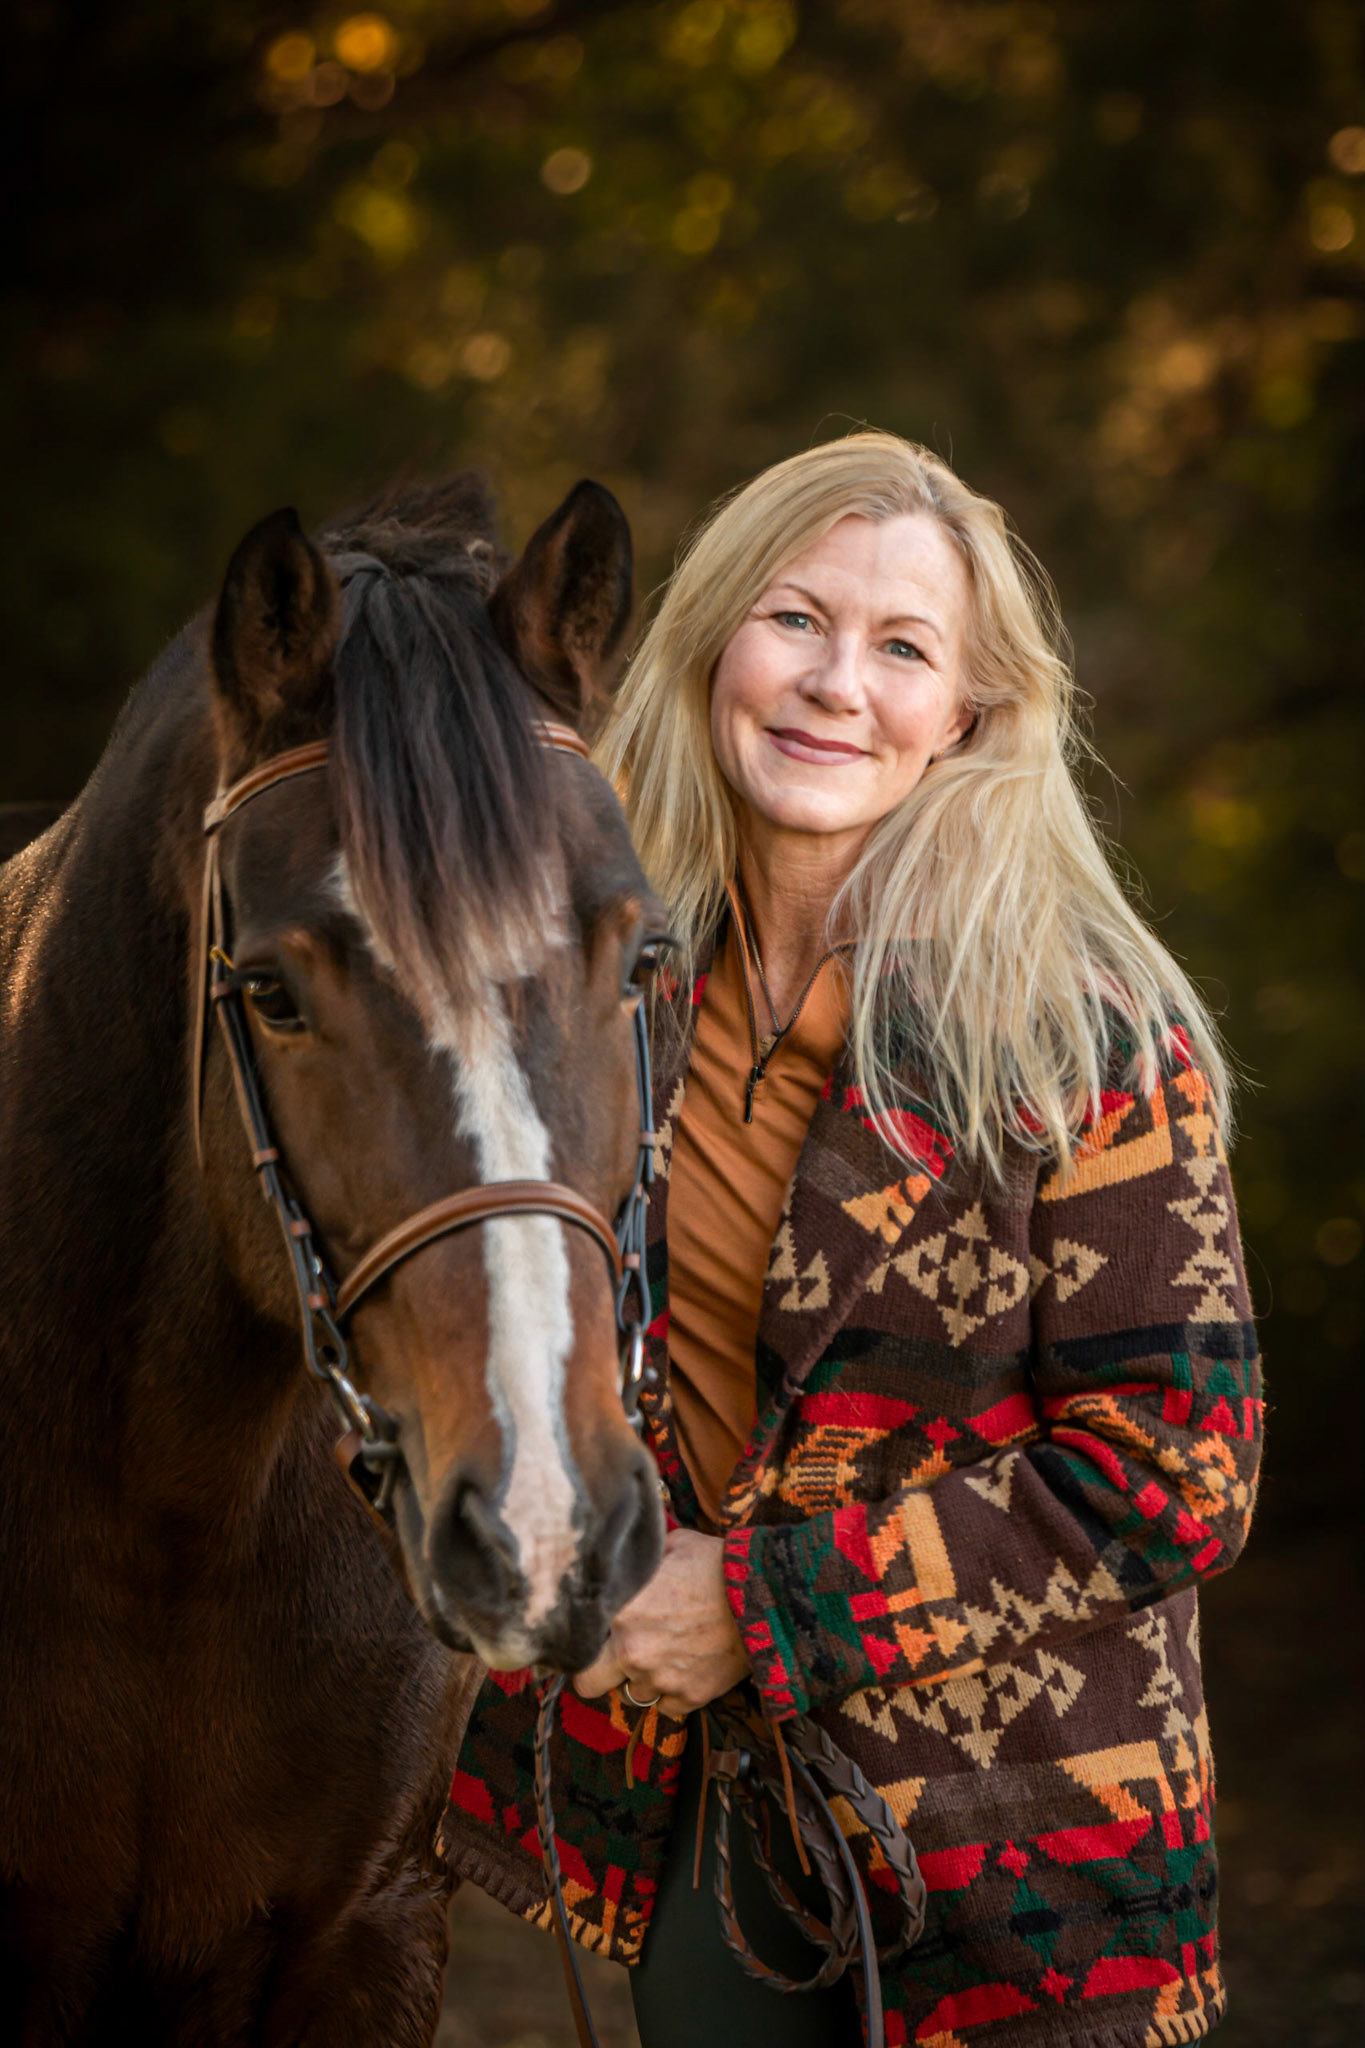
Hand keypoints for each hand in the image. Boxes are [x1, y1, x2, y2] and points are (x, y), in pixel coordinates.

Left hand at [574, 1527, 749, 1717]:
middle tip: (617, 1655)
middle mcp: (633, 1651)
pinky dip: (673, 1693)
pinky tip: (688, 1667)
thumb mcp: (675, 1545)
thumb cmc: (718, 1565)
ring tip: (668, 1652)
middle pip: (588, 1683)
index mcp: (621, 1610)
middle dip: (599, 1671)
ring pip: (633, 1694)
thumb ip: (642, 1559)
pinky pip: (667, 1707)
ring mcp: (661, 1679)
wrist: (767, 1596)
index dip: (583, 1635)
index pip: (577, 1638)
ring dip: (644, 1678)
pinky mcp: (690, 1698)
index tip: (594, 1631)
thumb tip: (628, 1556)